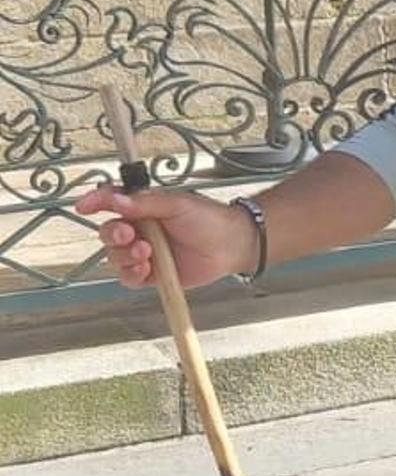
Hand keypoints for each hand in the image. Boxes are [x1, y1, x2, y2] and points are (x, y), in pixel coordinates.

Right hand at [75, 183, 255, 292]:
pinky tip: (146, 269)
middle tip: (131, 234)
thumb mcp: (177, 204)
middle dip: (114, 235)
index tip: (83, 206)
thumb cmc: (208, 218)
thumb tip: (116, 198)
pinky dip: (132, 275)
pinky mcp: (152, 274)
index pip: (112, 202)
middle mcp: (140, 229)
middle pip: (108, 233)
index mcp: (143, 207)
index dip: (95, 202)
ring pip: (115, 257)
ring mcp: (144, 252)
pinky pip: (129, 278)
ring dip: (125, 256)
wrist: (232, 245)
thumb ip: (145, 202)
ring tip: (147, 254)